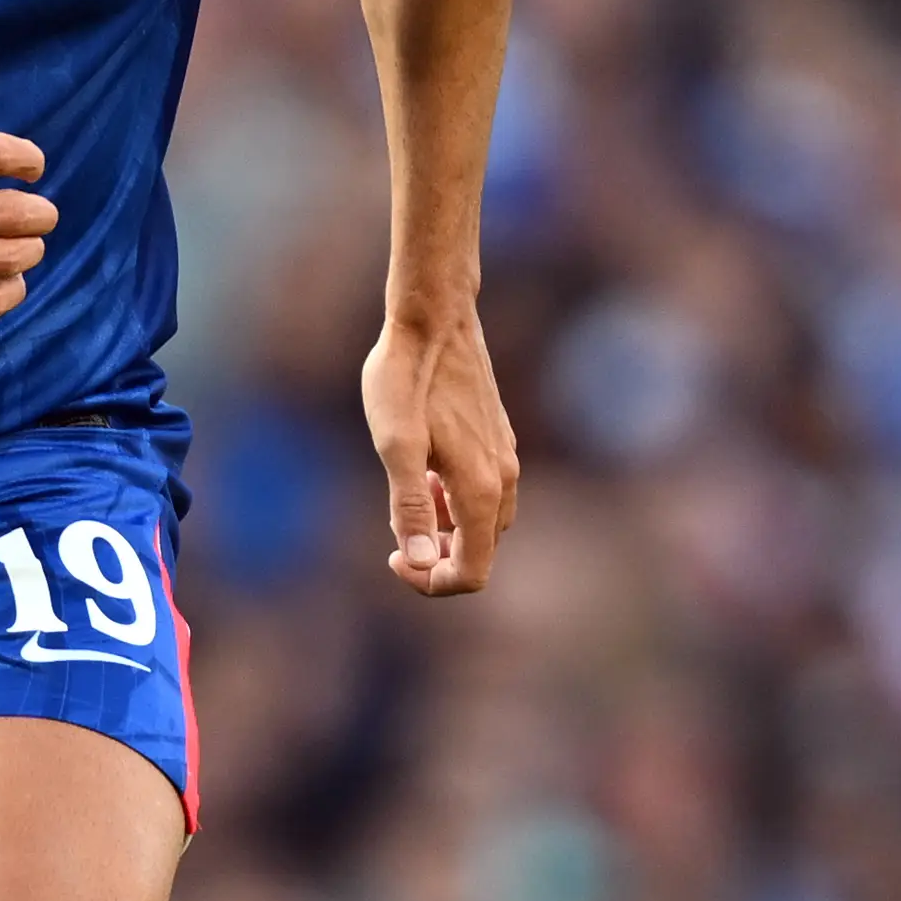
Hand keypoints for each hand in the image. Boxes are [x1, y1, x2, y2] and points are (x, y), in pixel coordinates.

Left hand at [361, 305, 519, 595]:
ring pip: (483, 522)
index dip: (431, 581)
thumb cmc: (407, 377)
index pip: (471, 572)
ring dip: (446, 527)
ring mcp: (506, 457)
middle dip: (438, 556)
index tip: (394, 557)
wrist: (434, 318)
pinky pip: (484, 492)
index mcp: (479, 488)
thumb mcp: (395, 444)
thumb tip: (423, 563)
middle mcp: (503, 478)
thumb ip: (409, 506)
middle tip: (394, 535)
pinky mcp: (499, 439)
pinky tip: (425, 470)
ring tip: (407, 495)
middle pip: (481, 551)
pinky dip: (454, 500)